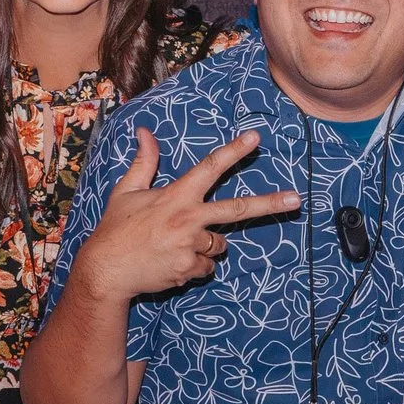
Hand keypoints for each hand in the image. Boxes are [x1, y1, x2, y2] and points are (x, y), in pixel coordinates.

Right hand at [74, 128, 300, 300]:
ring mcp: (191, 246)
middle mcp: (189, 219)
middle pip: (238, 209)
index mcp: (176, 195)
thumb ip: (144, 162)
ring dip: (207, 244)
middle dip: (271, 203)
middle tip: (296, 199)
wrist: (106, 271)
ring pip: (220, 244)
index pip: (210, 167)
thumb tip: (144, 131)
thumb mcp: (127, 191)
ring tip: (176, 245)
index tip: (256, 138)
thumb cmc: (116, 229)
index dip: (234, 151)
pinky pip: (207, 266)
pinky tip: (172, 261)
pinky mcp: (190, 269)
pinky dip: (196, 264)